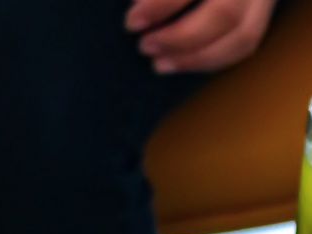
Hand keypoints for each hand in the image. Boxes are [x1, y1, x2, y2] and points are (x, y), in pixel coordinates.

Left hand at [125, 0, 278, 72]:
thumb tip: (136, 3)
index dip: (160, 6)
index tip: (132, 22)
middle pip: (225, 13)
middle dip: (179, 38)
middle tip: (145, 46)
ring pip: (243, 35)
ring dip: (196, 58)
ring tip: (159, 64)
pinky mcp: (264, 10)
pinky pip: (245, 44)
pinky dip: (211, 60)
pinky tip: (182, 63)